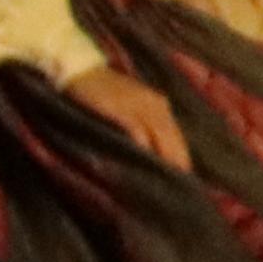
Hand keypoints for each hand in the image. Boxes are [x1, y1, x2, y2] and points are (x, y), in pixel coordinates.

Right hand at [61, 63, 190, 174]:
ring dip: (163, 161)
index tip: (182, 181)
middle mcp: (156, 105)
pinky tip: (142, 166)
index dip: (180, 159)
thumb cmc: (102, 92)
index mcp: (159, 105)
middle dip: (176, 164)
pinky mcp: (123, 109)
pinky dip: (142, 150)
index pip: (177, 137)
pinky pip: (139, 132)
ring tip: (165, 185)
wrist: (79, 70)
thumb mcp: (129, 106)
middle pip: (173, 140)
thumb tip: (151, 154)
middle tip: (178, 191)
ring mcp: (140, 106)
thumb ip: (142, 125)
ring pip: (161, 138)